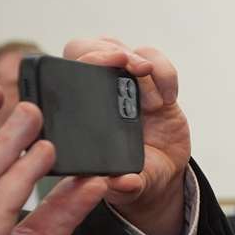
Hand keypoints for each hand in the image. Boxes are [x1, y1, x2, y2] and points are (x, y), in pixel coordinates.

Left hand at [61, 38, 189, 234]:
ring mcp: (121, 84)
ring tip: (153, 85)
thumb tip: (122, 182)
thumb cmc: (136, 176)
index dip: (82, 62)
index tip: (105, 66)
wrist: (162, 173)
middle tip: (131, 66)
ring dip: (138, 59)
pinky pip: (153, 59)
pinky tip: (168, 97)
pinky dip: (165, 72)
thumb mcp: (128, 188)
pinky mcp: (149, 82)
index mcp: (77, 113)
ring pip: (117, 47)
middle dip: (106, 51)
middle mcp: (93, 93)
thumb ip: (125, 186)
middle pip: (86, 47)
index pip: (65, 74)